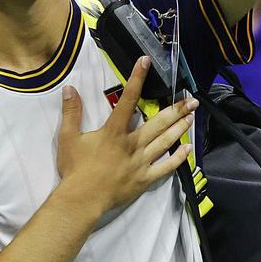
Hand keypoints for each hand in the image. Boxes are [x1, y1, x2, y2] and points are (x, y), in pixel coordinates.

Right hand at [56, 57, 196, 224]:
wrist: (82, 199)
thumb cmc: (75, 168)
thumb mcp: (68, 137)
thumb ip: (71, 112)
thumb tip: (69, 88)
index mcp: (114, 131)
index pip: (128, 99)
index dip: (137, 78)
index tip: (146, 62)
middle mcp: (132, 143)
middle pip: (158, 123)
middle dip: (176, 110)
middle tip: (192, 100)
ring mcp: (141, 162)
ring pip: (165, 142)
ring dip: (180, 128)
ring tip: (192, 117)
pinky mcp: (145, 178)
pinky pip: (166, 167)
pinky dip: (178, 158)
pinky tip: (187, 149)